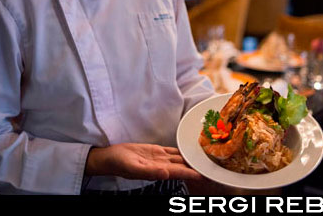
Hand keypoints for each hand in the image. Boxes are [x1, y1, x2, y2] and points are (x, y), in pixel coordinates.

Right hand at [85, 143, 202, 180]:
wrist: (109, 157)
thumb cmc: (119, 163)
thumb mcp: (133, 167)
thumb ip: (149, 171)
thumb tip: (166, 174)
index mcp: (159, 171)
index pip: (181, 172)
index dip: (193, 173)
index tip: (206, 173)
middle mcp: (162, 166)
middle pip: (184, 166)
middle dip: (197, 166)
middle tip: (212, 164)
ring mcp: (160, 158)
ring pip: (180, 158)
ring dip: (192, 158)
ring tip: (205, 156)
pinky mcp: (156, 151)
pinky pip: (172, 151)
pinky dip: (182, 151)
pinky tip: (189, 149)